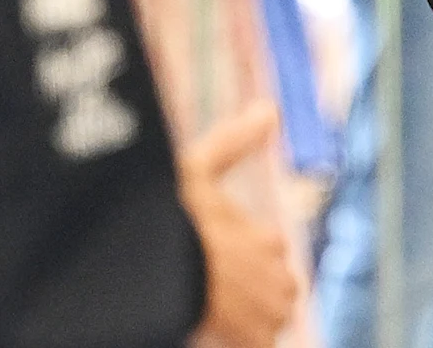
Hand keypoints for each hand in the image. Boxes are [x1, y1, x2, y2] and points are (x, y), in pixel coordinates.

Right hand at [179, 103, 296, 347]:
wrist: (151, 275)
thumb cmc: (171, 221)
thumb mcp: (195, 170)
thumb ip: (233, 143)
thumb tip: (270, 108)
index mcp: (264, 239)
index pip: (271, 247)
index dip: (245, 247)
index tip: (216, 246)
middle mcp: (274, 278)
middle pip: (280, 287)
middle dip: (257, 286)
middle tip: (217, 283)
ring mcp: (265, 316)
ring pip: (272, 318)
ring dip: (252, 316)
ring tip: (215, 305)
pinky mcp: (252, 342)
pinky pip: (260, 344)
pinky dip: (244, 339)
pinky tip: (218, 327)